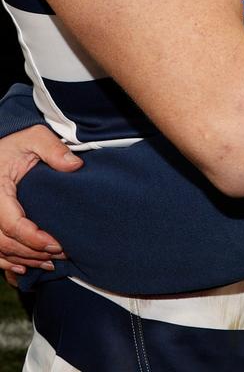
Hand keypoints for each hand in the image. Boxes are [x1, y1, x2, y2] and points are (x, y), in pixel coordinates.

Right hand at [0, 125, 81, 282]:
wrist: (0, 143)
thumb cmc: (15, 140)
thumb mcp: (35, 136)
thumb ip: (53, 150)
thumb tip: (75, 166)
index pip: (12, 224)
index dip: (34, 239)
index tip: (57, 244)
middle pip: (5, 242)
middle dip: (32, 253)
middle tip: (60, 254)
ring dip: (22, 260)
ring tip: (48, 264)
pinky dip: (5, 262)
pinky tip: (22, 268)